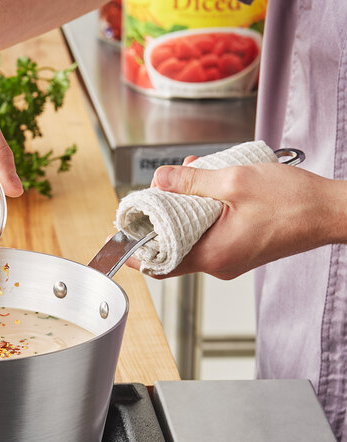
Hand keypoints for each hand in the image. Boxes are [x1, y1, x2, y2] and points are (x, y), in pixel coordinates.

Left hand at [125, 160, 346, 278]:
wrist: (331, 212)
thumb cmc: (293, 202)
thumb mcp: (234, 181)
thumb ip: (191, 182)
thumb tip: (160, 180)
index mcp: (212, 255)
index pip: (159, 264)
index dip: (134, 251)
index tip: (116, 239)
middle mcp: (218, 263)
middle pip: (172, 246)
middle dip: (162, 216)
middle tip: (158, 190)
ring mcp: (229, 258)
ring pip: (192, 236)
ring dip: (185, 208)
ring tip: (190, 175)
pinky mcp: (239, 249)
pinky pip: (210, 233)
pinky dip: (203, 211)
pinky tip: (210, 185)